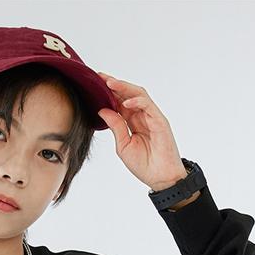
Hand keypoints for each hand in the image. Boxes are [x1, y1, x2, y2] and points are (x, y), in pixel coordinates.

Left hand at [94, 72, 187, 191]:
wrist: (160, 178)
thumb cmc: (144, 165)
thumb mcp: (123, 146)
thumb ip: (115, 127)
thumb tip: (102, 110)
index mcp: (132, 122)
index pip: (119, 102)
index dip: (108, 92)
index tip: (94, 84)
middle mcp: (142, 116)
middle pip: (128, 94)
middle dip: (114, 84)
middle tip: (99, 77)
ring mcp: (152, 117)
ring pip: (138, 95)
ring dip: (124, 87)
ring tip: (109, 83)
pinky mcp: (160, 121)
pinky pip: (148, 106)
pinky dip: (137, 102)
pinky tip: (124, 102)